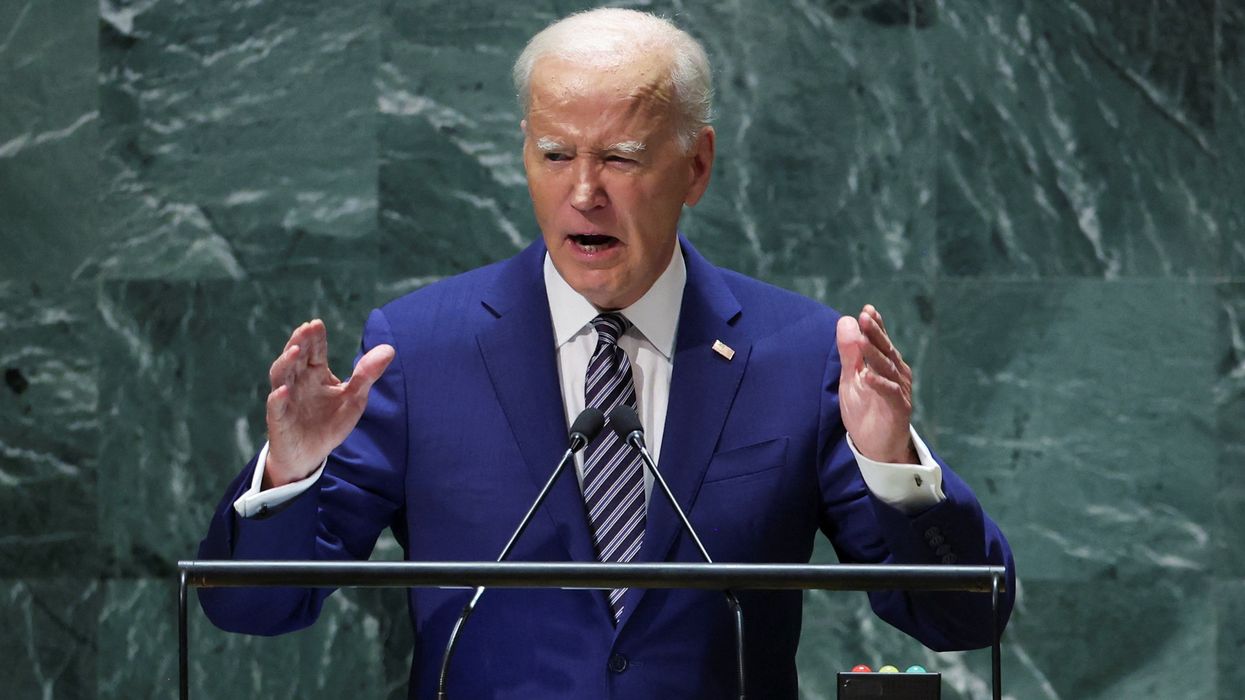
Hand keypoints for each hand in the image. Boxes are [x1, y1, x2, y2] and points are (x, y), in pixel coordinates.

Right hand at [264, 319, 394, 487]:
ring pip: (281, 376)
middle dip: (300, 342)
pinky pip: (276, 407)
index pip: (314, 351)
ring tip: (294, 350)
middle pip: (296, 357)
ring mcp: (286, 399)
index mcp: (315, 374)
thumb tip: (389, 348)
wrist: (311, 455)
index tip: (317, 324)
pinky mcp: (279, 420)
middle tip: (306, 328)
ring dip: (286, 362)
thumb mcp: (354, 398)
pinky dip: (277, 398)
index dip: (314, 337)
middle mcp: (298, 382)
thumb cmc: (331, 423)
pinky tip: (283, 391)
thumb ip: (368, 375)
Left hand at [836, 304, 916, 463]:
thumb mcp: (851, 379)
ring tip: (863, 340)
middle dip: (876, 333)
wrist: (877, 446)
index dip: (876, 325)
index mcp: (886, 365)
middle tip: (865, 316)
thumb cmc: (865, 410)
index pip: (881, 341)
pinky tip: (867, 375)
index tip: (867, 309)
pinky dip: (878, 383)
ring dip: (875, 354)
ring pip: (887, 368)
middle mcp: (896, 374)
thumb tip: (846, 321)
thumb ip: (849, 352)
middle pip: (885, 350)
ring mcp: (899, 390)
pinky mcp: (898, 408)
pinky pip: (888, 393)